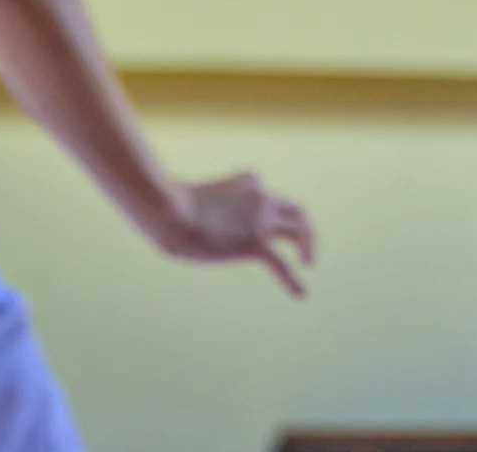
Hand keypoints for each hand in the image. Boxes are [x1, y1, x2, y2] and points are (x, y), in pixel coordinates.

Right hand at [153, 171, 316, 297]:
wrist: (170, 211)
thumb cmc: (167, 207)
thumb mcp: (187, 198)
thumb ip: (197, 206)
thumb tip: (179, 223)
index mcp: (251, 181)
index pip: (267, 193)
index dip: (265, 209)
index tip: (256, 224)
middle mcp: (263, 197)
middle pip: (295, 209)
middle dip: (302, 226)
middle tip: (303, 243)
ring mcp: (262, 220)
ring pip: (299, 231)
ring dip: (308, 246)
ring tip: (309, 262)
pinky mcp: (256, 243)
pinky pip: (282, 264)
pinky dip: (293, 280)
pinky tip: (301, 294)